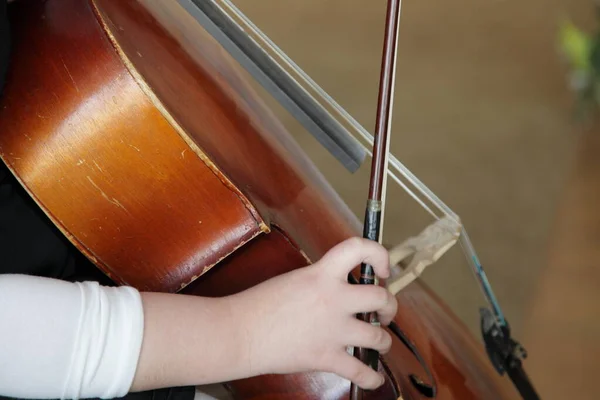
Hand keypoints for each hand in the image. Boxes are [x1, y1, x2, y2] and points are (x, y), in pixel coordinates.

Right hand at [229, 237, 397, 389]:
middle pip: (381, 298)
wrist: (240, 332)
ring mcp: (333, 330)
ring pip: (379, 337)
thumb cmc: (258, 305)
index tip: (382, 267)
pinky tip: (374, 377)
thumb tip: (339, 290)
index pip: (359, 249)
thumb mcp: (296, 279)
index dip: (379, 254)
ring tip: (381, 342)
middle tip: (385, 311)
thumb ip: (321, 281)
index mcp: (323, 274)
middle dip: (389, 307)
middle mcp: (334, 299)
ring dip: (384, 341)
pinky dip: (372, 377)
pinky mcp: (326, 357)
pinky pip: (361, 371)